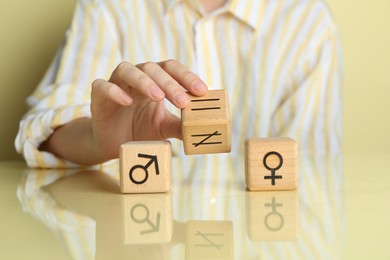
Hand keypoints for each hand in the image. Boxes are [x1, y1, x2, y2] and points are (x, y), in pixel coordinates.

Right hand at [90, 60, 206, 160]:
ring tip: (158, 97)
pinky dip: (114, 91)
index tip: (202, 91)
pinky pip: (102, 86)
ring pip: (127, 70)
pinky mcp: (98, 96)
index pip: (171, 68)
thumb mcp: (163, 128)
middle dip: (170, 84)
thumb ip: (179, 126)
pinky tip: (127, 101)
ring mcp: (116, 84)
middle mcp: (136, 77)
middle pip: (153, 68)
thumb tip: (200, 129)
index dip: (187, 77)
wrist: (113, 144)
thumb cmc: (140, 130)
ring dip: (145, 81)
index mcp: (155, 80)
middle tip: (183, 101)